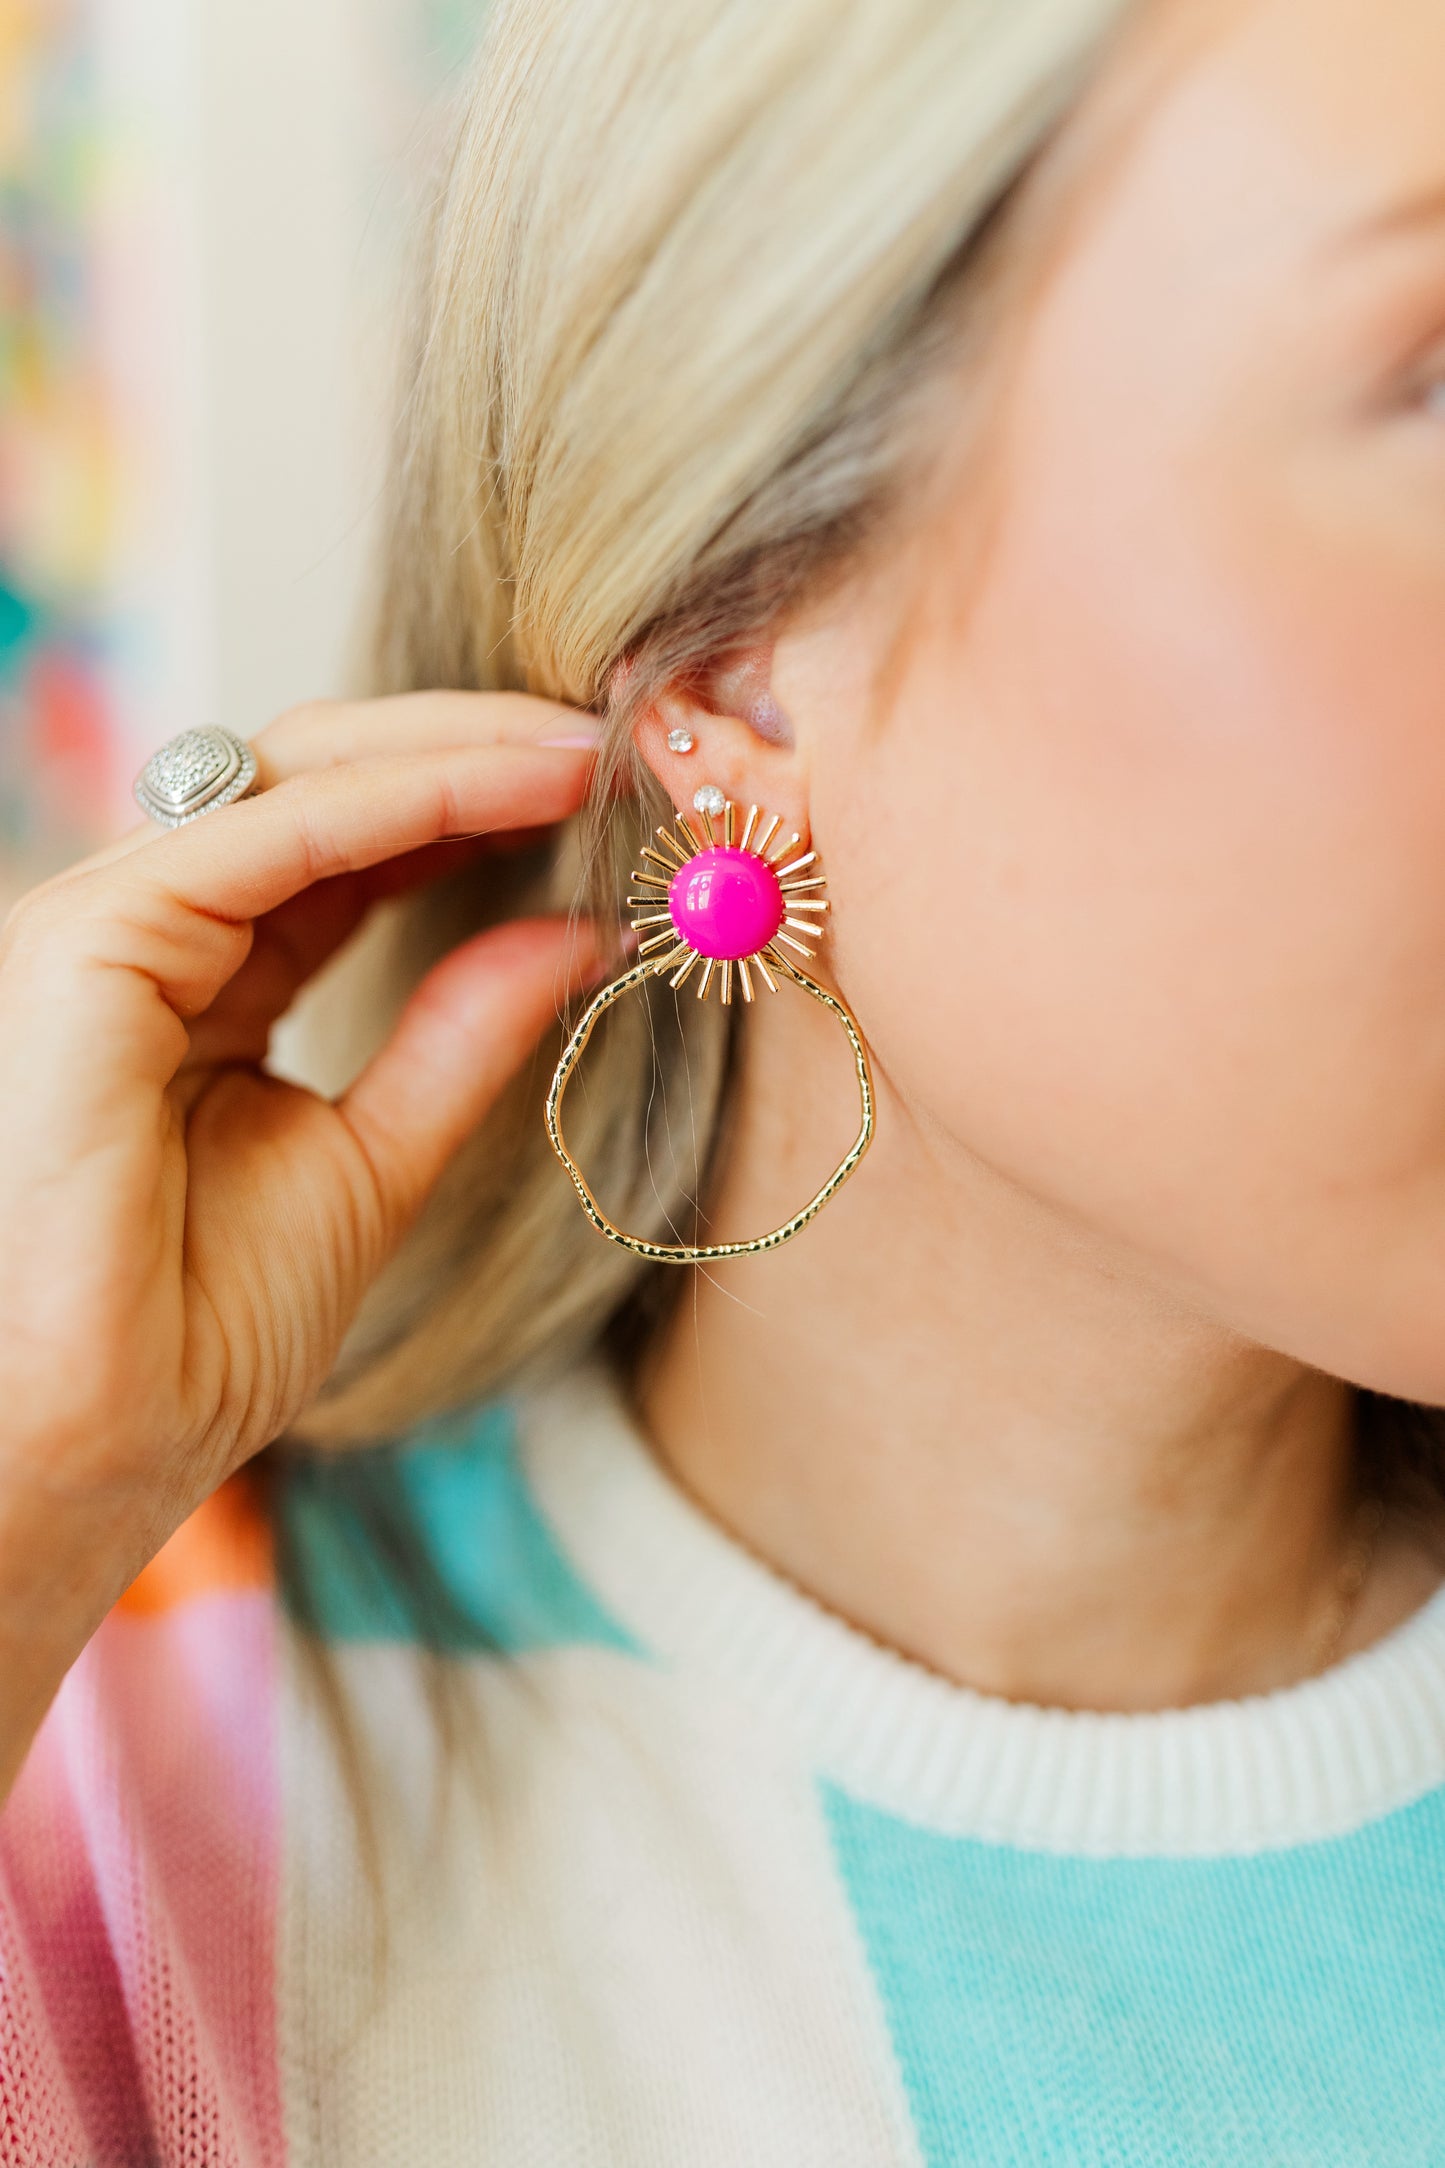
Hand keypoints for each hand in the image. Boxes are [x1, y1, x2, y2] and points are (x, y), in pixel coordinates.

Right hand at [0, 691, 604, 1794]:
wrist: (89, 1444)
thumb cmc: (193, 1336)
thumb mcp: (371, 1162)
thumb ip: (458, 1039)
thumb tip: (575, 934)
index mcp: (202, 986)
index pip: (344, 851)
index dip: (468, 810)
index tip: (597, 798)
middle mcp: (148, 936)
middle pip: (320, 786)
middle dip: (467, 752)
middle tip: (604, 746)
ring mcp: (110, 926)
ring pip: (297, 777)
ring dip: (455, 751)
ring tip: (584, 748)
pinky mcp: (95, 935)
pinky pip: (276, 830)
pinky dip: (408, 795)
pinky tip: (517, 783)